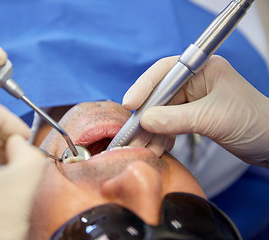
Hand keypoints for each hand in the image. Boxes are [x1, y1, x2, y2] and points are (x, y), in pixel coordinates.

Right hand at [123, 55, 268, 166]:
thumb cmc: (254, 122)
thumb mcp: (213, 118)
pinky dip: (161, 137)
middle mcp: (195, 82)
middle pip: (159, 95)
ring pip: (161, 113)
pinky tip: (158, 148)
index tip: (130, 105)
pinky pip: (168, 125)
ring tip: (142, 148)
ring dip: (150, 131)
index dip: (144, 87)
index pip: (165, 72)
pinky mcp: (192, 117)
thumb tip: (145, 121)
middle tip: (130, 135)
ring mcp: (192, 101)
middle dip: (144, 117)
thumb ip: (176, 119)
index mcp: (203, 70)